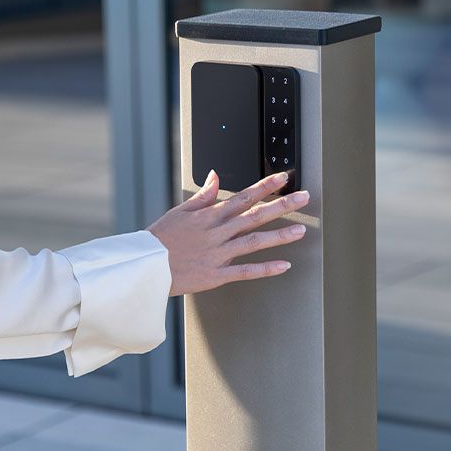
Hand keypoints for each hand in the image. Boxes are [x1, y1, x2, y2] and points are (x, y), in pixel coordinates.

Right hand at [147, 169, 309, 296]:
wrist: (147, 265)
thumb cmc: (161, 238)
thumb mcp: (180, 211)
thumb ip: (203, 195)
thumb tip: (215, 176)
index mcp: (209, 215)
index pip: (243, 196)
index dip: (264, 186)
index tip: (282, 178)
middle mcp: (217, 232)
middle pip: (254, 215)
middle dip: (281, 205)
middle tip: (303, 197)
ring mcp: (219, 253)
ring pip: (255, 242)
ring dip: (279, 235)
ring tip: (301, 230)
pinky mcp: (217, 274)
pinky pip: (246, 271)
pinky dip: (265, 269)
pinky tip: (284, 266)